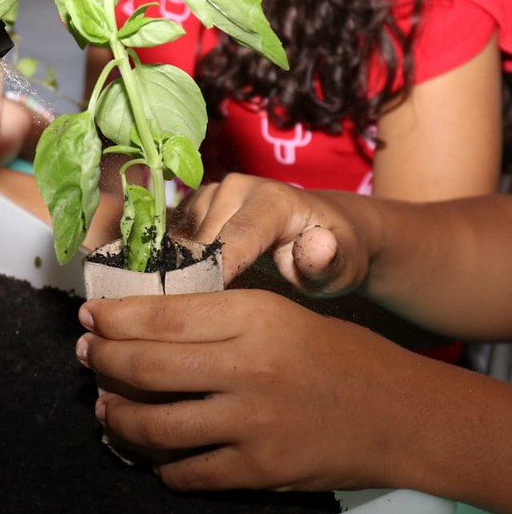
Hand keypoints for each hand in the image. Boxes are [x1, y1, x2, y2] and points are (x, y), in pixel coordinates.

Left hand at [75, 290, 439, 492]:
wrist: (401, 414)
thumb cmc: (334, 354)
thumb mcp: (276, 314)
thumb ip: (214, 319)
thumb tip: (141, 326)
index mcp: (252, 317)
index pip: (160, 315)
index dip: (113, 319)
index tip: (89, 318)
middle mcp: (249, 368)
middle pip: (145, 367)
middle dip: (102, 361)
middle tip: (88, 356)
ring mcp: (253, 424)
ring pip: (154, 426)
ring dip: (118, 418)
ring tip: (107, 408)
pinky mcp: (261, 470)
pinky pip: (187, 473)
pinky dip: (160, 465)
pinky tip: (153, 453)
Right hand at [173, 173, 371, 295]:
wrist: (329, 226)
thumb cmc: (338, 252)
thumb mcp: (344, 265)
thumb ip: (329, 261)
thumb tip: (318, 246)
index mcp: (271, 200)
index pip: (232, 242)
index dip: (211, 278)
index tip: (193, 312)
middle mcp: (234, 188)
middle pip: (197, 244)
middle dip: (190, 283)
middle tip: (186, 324)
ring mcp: (210, 194)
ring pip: (177, 242)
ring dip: (176, 274)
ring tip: (181, 308)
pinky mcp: (194, 205)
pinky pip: (170, 239)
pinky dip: (170, 264)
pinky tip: (177, 289)